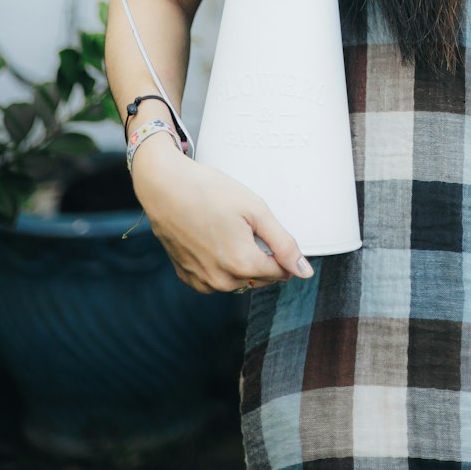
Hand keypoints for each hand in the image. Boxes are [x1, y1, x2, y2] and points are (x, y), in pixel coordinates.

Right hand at [130, 138, 314, 293]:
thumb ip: (283, 243)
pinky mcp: (187, 276)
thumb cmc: (210, 192)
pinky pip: (216, 278)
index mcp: (242, 265)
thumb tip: (305, 272)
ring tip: (228, 229)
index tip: (270, 230)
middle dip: (262, 256)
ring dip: (242, 261)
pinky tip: (213, 238)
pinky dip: (221, 264)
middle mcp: (222, 282)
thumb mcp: (255, 210)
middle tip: (247, 225)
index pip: (281, 272)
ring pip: (238, 280)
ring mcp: (202, 282)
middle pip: (260, 277)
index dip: (283, 251)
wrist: (165, 187)